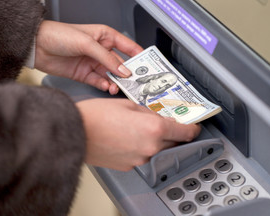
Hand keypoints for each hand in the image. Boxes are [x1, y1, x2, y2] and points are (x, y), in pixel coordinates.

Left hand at [35, 20, 142, 93]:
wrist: (37, 46)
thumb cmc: (59, 35)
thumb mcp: (87, 43)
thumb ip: (107, 58)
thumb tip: (123, 70)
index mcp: (105, 36)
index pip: (127, 46)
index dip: (139, 55)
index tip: (148, 66)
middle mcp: (101, 50)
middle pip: (120, 64)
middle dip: (127, 73)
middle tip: (134, 82)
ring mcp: (93, 63)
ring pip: (110, 75)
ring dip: (115, 82)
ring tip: (118, 87)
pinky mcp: (84, 74)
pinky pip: (99, 81)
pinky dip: (104, 86)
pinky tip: (107, 88)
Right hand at [76, 98, 200, 170]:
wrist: (74, 132)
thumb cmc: (97, 116)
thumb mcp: (129, 104)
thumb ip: (149, 112)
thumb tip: (158, 117)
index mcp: (154, 128)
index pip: (185, 132)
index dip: (193, 128)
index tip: (195, 126)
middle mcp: (151, 147)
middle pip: (174, 142)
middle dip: (174, 133)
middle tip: (169, 124)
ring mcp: (140, 159)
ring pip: (158, 149)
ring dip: (156, 140)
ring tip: (141, 128)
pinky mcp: (130, 166)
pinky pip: (144, 156)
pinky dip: (142, 148)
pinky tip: (130, 137)